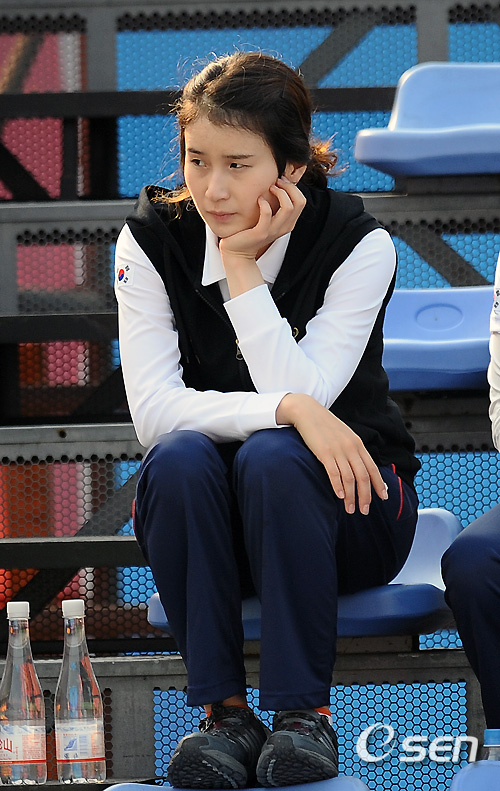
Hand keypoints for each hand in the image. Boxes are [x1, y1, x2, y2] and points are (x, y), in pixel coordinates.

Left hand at [219, 178, 306, 296]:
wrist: (238, 252)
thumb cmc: (250, 232)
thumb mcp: (267, 219)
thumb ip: (274, 208)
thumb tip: (277, 186)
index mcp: (288, 223)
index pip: (301, 201)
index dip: (293, 188)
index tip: (280, 182)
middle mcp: (284, 227)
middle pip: (299, 202)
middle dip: (289, 187)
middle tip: (276, 183)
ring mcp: (273, 231)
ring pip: (288, 207)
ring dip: (280, 193)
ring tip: (269, 188)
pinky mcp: (261, 233)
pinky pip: (267, 214)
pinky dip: (264, 203)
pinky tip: (259, 199)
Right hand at [276, 393, 388, 514]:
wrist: (308, 412)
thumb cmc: (325, 426)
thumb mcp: (344, 436)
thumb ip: (353, 450)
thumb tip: (359, 468)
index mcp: (358, 444)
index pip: (372, 468)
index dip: (379, 484)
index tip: (383, 497)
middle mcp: (351, 448)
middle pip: (363, 477)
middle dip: (366, 496)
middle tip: (365, 510)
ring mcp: (338, 450)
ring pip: (350, 478)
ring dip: (351, 497)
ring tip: (350, 509)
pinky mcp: (324, 452)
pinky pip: (334, 473)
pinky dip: (338, 486)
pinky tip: (339, 496)